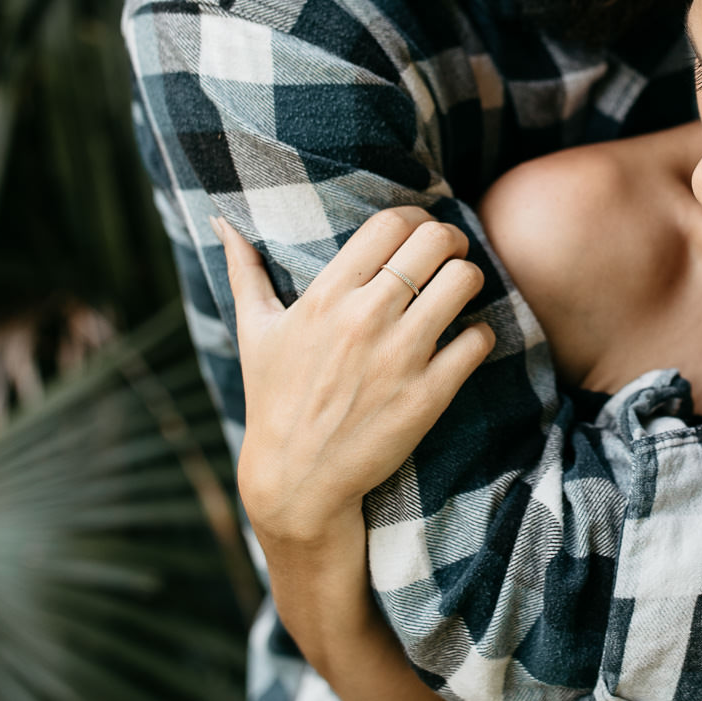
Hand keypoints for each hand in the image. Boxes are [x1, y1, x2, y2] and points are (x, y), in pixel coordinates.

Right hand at [213, 208, 494, 549]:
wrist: (297, 481)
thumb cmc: (274, 400)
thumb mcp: (254, 332)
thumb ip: (243, 270)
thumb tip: (222, 221)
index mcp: (326, 296)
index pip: (391, 223)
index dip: (416, 218)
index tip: (420, 232)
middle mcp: (364, 319)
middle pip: (436, 241)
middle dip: (452, 239)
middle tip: (451, 255)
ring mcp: (399, 357)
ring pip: (464, 281)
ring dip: (470, 279)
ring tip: (460, 292)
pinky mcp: (428, 395)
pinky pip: (478, 340)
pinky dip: (479, 334)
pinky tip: (463, 342)